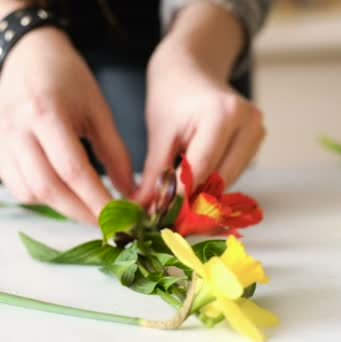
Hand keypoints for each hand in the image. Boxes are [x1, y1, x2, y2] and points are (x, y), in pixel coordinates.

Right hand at [0, 28, 134, 222]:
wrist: (28, 55)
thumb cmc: (68, 79)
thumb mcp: (99, 109)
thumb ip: (115, 152)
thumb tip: (131, 193)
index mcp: (47, 114)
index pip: (73, 171)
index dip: (98, 200)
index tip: (121, 217)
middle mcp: (17, 131)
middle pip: (48, 188)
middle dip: (81, 212)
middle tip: (109, 222)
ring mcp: (0, 141)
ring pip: (29, 193)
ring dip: (62, 208)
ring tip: (90, 210)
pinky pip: (17, 187)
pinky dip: (43, 198)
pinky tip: (65, 195)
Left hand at [137, 40, 264, 204]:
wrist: (192, 69)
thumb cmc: (173, 96)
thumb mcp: (159, 133)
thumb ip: (155, 173)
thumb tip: (145, 208)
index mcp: (222, 114)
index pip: (202, 168)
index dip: (181, 196)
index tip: (161, 215)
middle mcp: (248, 122)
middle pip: (221, 178)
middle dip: (194, 200)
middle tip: (169, 217)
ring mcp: (257, 130)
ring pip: (230, 179)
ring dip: (206, 194)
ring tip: (179, 203)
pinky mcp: (258, 138)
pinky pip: (236, 171)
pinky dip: (215, 182)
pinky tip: (196, 186)